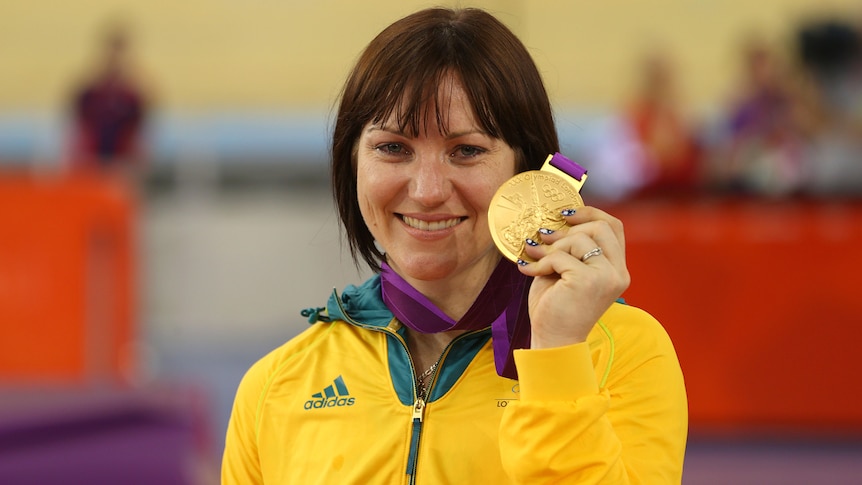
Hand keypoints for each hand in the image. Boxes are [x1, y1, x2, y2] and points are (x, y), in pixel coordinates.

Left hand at [517, 206, 629, 348]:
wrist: (553, 341)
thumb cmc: (557, 308)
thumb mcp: (567, 271)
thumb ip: (569, 248)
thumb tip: (554, 222)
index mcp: (617, 269)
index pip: (613, 227)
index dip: (591, 213)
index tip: (565, 214)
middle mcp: (618, 273)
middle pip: (600, 227)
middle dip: (567, 229)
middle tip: (543, 236)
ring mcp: (606, 277)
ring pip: (579, 239)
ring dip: (551, 247)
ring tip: (534, 257)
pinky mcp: (587, 281)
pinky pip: (560, 256)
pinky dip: (541, 261)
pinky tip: (529, 271)